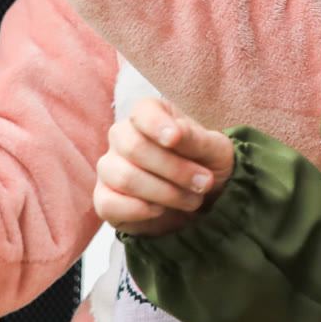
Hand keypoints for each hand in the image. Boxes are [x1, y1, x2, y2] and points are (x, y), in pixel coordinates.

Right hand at [92, 98, 236, 238]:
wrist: (203, 203)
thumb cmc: (206, 166)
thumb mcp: (215, 150)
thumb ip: (196, 139)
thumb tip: (174, 134)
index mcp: (149, 115)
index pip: (142, 111)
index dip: (156, 124)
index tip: (174, 138)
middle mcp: (122, 136)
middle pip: (134, 147)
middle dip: (175, 169)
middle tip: (204, 183)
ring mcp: (110, 168)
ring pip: (125, 178)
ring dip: (165, 193)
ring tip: (191, 200)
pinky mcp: (105, 199)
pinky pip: (108, 204)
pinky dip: (139, 210)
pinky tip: (160, 210)